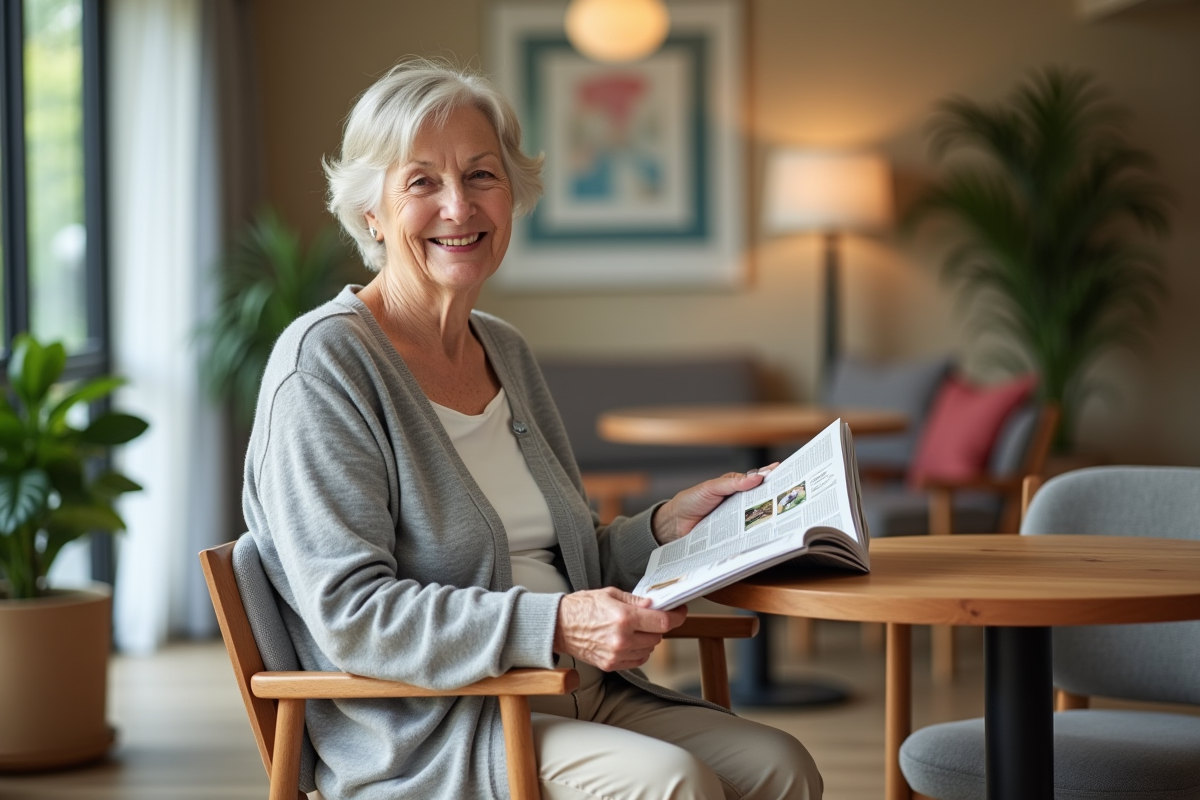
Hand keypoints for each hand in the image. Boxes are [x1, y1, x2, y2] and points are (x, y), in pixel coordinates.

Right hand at [553, 587, 687, 670]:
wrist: (558, 627)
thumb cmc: (581, 607)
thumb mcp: (610, 594)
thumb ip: (636, 601)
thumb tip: (655, 604)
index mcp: (624, 618)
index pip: (662, 622)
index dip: (676, 616)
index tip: (679, 612)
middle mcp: (622, 639)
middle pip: (658, 636)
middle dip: (656, 625)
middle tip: (647, 617)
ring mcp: (616, 655)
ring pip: (649, 649)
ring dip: (647, 639)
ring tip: (633, 628)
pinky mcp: (611, 665)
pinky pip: (638, 660)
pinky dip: (639, 651)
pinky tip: (628, 641)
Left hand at [651, 465, 777, 544]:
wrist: (674, 524)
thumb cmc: (690, 501)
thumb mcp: (711, 488)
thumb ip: (733, 483)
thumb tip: (756, 476)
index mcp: (735, 486)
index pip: (756, 479)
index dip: (771, 476)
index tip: (787, 472)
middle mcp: (738, 502)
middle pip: (761, 499)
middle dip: (775, 498)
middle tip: (790, 496)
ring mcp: (737, 518)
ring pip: (756, 516)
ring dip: (767, 517)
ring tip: (782, 515)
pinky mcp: (733, 534)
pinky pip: (746, 532)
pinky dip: (755, 532)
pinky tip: (764, 531)